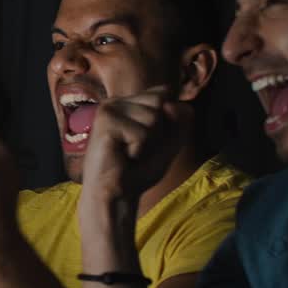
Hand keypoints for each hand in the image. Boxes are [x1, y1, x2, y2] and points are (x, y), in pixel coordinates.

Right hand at [79, 87, 191, 207]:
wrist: (115, 194)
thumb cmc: (139, 169)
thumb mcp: (171, 141)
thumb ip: (182, 119)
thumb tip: (169, 103)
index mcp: (129, 101)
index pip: (164, 92)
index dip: (167, 121)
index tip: (148, 141)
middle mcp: (117, 101)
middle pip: (160, 102)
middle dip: (158, 131)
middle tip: (137, 148)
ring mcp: (109, 109)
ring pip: (153, 117)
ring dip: (148, 143)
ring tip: (130, 153)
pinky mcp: (105, 122)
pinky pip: (141, 134)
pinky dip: (138, 151)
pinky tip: (122, 157)